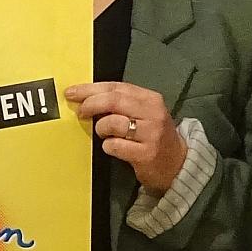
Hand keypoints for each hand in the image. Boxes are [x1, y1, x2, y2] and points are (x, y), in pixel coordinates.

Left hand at [66, 82, 187, 192]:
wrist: (178, 163)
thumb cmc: (154, 136)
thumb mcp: (144, 113)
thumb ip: (122, 103)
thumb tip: (88, 97)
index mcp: (150, 99)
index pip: (116, 87)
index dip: (91, 88)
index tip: (73, 92)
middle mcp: (153, 113)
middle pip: (113, 101)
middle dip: (90, 104)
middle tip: (81, 111)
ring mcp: (151, 133)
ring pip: (112, 123)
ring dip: (101, 128)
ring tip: (104, 133)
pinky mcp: (146, 153)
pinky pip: (115, 146)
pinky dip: (108, 146)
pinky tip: (113, 147)